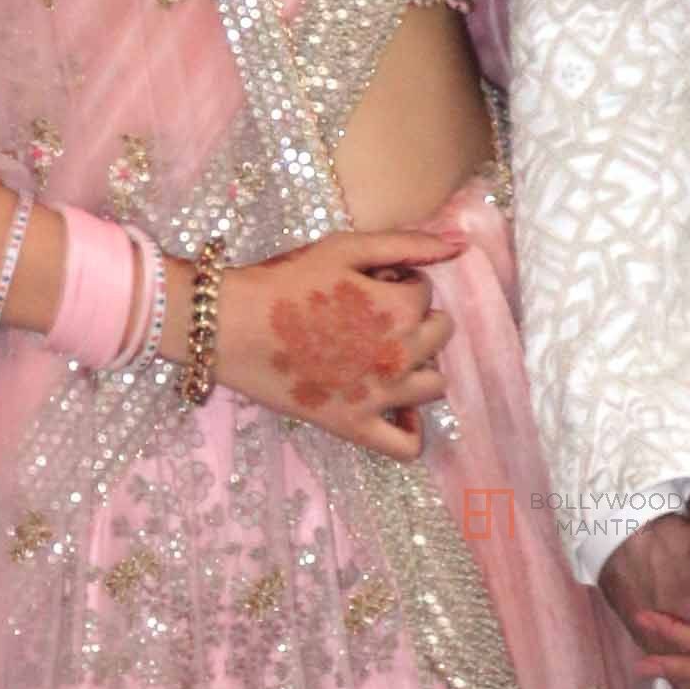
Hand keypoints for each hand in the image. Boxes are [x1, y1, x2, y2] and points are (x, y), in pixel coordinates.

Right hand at [214, 227, 463, 459]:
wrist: (230, 325)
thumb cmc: (284, 281)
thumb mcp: (345, 248)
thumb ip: (406, 244)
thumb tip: (459, 245)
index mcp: (399, 309)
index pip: (424, 292)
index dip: (397, 282)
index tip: (364, 285)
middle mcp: (400, 355)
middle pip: (439, 334)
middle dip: (414, 319)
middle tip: (370, 316)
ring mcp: (380, 396)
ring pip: (434, 385)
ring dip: (417, 366)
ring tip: (381, 355)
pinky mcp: (354, 426)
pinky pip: (406, 444)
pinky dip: (410, 429)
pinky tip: (396, 408)